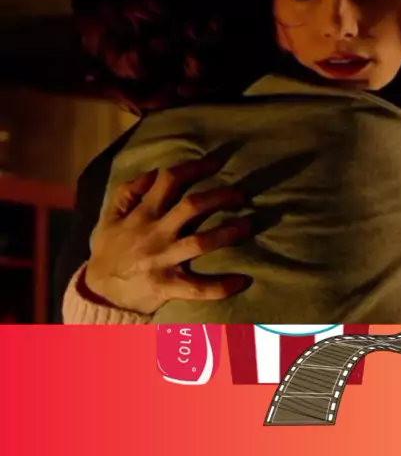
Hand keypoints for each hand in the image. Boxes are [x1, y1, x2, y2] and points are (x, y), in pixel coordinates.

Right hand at [83, 153, 250, 314]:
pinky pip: (197, 287)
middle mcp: (155, 233)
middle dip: (220, 197)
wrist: (97, 293)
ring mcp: (163, 260)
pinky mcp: (167, 286)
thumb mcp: (108, 217)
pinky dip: (220, 286)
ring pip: (200, 242)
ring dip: (228, 233)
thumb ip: (127, 192)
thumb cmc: (108, 251)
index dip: (194, 168)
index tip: (216, 162)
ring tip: (249, 225)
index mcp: (142, 214)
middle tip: (241, 195)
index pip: (169, 180)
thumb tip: (152, 172)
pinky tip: (242, 281)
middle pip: (192, 207)